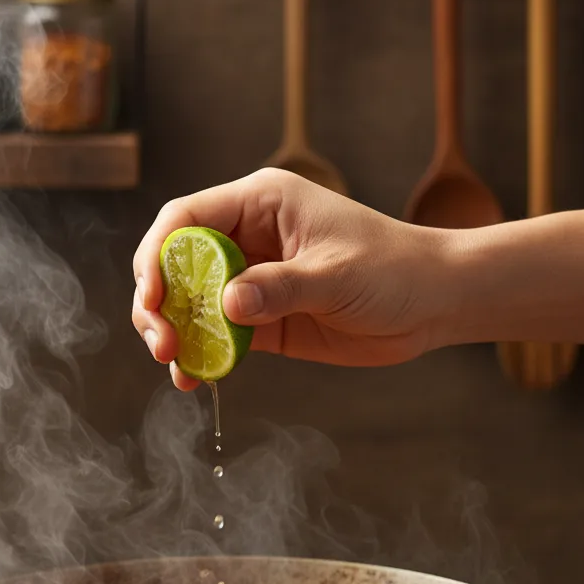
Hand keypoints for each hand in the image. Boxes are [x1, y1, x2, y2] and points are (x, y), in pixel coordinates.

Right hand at [132, 168, 452, 389]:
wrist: (432, 303)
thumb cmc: (394, 270)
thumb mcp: (337, 275)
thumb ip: (280, 288)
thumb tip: (225, 305)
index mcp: (260, 204)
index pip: (186, 220)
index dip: (158, 256)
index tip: (151, 297)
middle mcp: (247, 238)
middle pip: (175, 263)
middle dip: (157, 302)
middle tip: (162, 343)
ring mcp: (251, 280)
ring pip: (189, 302)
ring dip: (173, 332)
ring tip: (175, 365)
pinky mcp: (261, 319)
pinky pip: (216, 335)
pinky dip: (200, 356)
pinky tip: (194, 379)